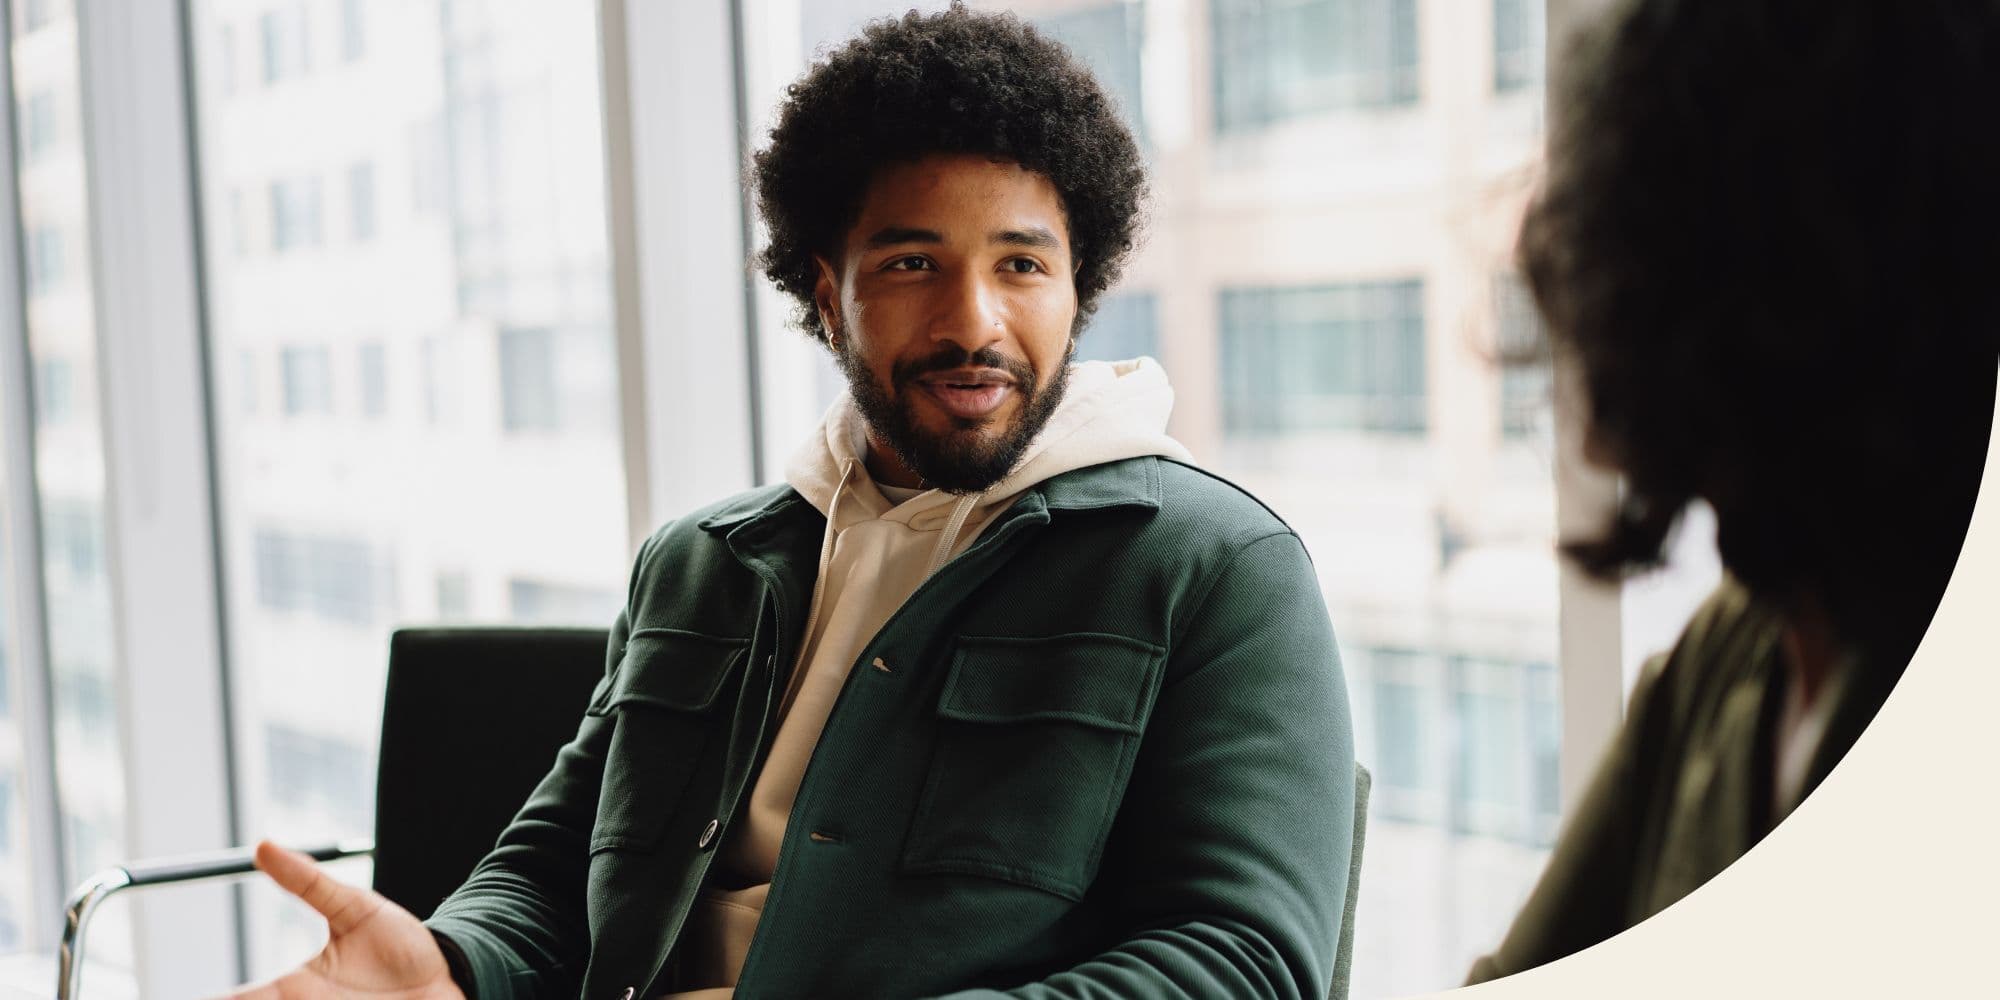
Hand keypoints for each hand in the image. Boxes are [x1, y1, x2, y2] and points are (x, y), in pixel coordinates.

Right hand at [217, 841, 464, 998]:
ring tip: (288, 995)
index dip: (217, 998)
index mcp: (295, 988)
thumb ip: (308, 883)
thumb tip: (262, 845)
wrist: (454, 976)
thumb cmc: (401, 946)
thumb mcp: (355, 909)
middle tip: (225, 998)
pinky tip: (323, 999)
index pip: (238, 999)